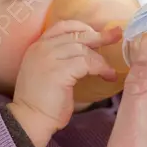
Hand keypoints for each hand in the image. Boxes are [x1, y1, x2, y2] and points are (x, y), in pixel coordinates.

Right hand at [7, 20, 120, 146]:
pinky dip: (101, 68)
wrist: (29, 120)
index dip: (82, 27)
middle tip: (117, 35)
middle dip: (99, 35)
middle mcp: (42, 48)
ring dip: (101, 59)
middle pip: (76, 34)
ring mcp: (49, 57)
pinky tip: (107, 76)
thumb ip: (62, 60)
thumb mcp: (49, 73)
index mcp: (37, 47)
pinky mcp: (59, 70)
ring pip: (83, 49)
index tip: (97, 33)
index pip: (63, 26)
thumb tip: (88, 55)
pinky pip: (87, 63)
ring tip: (110, 70)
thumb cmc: (42, 103)